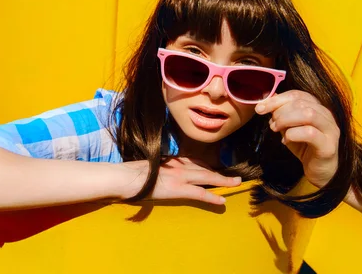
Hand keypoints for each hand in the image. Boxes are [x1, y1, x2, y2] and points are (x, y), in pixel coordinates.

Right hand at [119, 157, 241, 205]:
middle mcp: (178, 165)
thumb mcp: (148, 166)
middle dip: (220, 173)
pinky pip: (200, 193)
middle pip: (204, 168)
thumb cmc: (131, 173)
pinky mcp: (178, 188)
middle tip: (235, 177)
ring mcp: (179, 176)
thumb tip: (159, 173)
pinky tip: (222, 201)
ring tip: (234, 184)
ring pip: (206, 177)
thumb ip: (158, 168)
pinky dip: (212, 196)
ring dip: (222, 181)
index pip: (192, 161)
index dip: (205, 166)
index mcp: (170, 160)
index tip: (212, 169)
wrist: (126, 176)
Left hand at [256, 90, 339, 188]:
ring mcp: (330, 130)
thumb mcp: (289, 126)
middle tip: (271, 124)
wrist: (318, 171)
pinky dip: (293, 134)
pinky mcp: (329, 146)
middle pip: (301, 102)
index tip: (260, 108)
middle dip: (280, 111)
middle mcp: (327, 115)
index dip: (276, 99)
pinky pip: (310, 133)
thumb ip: (281, 112)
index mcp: (317, 106)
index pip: (296, 94)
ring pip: (308, 114)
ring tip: (275, 129)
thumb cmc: (303, 145)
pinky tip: (286, 141)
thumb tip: (268, 98)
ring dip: (286, 120)